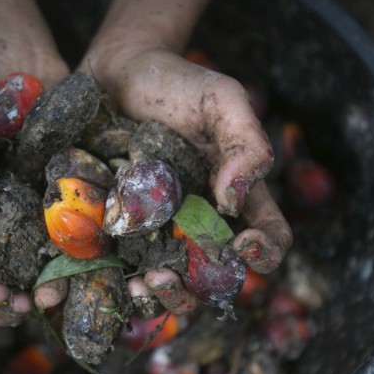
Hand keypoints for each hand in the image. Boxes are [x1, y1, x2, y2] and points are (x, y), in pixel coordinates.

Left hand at [34, 42, 291, 314]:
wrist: (111, 73)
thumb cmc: (174, 82)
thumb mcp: (220, 99)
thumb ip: (245, 142)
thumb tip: (235, 199)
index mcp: (235, 198)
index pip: (270, 240)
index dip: (264, 254)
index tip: (242, 245)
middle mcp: (198, 225)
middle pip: (213, 281)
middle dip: (196, 291)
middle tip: (169, 276)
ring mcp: (155, 235)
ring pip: (168, 289)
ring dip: (159, 299)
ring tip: (142, 283)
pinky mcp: (113, 235)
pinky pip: (116, 273)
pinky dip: (110, 288)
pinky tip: (103, 281)